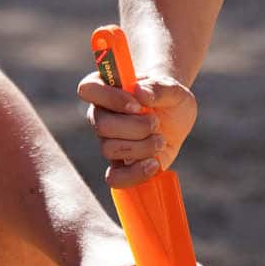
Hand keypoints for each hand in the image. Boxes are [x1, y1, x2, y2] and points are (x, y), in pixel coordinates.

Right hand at [76, 70, 196, 188]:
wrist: (177, 115)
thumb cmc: (168, 97)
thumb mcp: (172, 87)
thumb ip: (158, 87)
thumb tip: (140, 92)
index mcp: (105, 88)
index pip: (88, 89)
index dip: (110, 98)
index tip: (137, 105)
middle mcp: (101, 115)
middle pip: (101, 125)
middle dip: (135, 127)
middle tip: (156, 122)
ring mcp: (108, 141)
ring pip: (110, 149)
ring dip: (141, 147)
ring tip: (160, 140)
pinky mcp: (121, 164)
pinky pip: (114, 178)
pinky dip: (134, 174)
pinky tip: (154, 164)